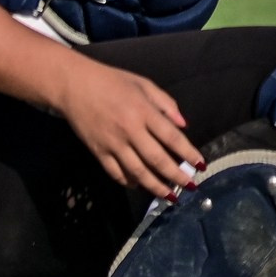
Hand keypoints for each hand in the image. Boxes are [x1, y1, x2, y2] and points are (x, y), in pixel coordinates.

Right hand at [53, 57, 205, 197]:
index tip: (201, 165)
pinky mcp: (97, 151)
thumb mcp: (144, 84)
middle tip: (190, 186)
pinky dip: (128, 181)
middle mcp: (130, 130)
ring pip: (137, 171)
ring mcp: (112, 143)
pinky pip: (115, 172)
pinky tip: (139, 186)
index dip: (188, 153)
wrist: (75, 86)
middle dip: (175, 175)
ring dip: (155, 185)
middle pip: (156, 159)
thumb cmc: (113, 81)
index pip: (172, 137)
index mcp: (144, 112)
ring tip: (169, 195)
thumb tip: (183, 125)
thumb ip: (166, 104)